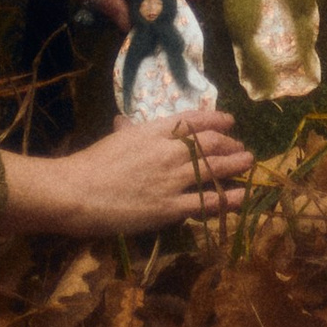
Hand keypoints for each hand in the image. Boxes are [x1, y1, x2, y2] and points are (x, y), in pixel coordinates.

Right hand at [0, 110, 253, 239]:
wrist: (76, 192)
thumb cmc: (90, 163)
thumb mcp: (113, 138)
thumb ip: (126, 130)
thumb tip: (125, 122)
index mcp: (153, 130)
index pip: (193, 120)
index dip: (216, 118)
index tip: (230, 120)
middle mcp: (169, 150)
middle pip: (209, 143)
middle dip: (229, 143)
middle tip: (241, 146)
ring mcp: (171, 179)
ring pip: (212, 169)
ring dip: (235, 165)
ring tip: (249, 163)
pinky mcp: (169, 207)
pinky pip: (205, 202)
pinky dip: (226, 199)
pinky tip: (241, 197)